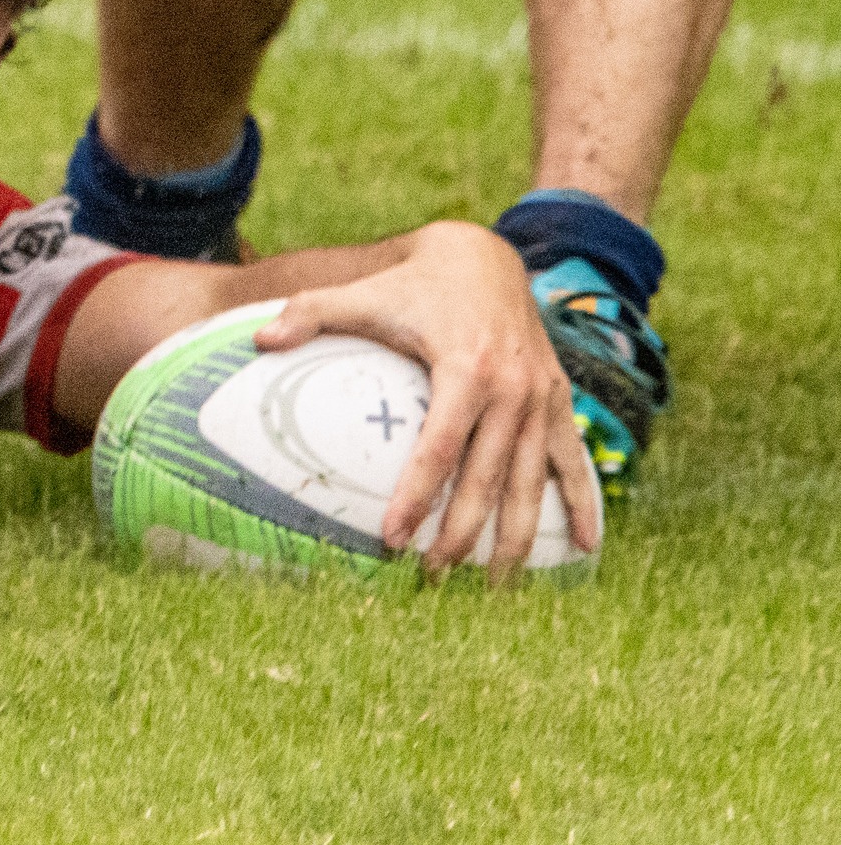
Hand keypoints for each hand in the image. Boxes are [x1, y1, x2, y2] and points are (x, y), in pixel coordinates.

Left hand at [253, 220, 598, 583]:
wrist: (483, 257)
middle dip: (461, 535)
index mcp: (466, 368)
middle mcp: (512, 388)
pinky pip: (572, 460)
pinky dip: (582, 504)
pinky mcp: (559, 400)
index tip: (392, 538)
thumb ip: (308, 313)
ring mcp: (542, 397)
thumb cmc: (412, 285)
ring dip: (516, 538)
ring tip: (492, 587)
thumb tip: (259, 342)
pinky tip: (585, 549)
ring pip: (531, 481)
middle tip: (431, 576)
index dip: (416, 497)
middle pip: (487, 478)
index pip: (440, 448)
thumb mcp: (361, 293)